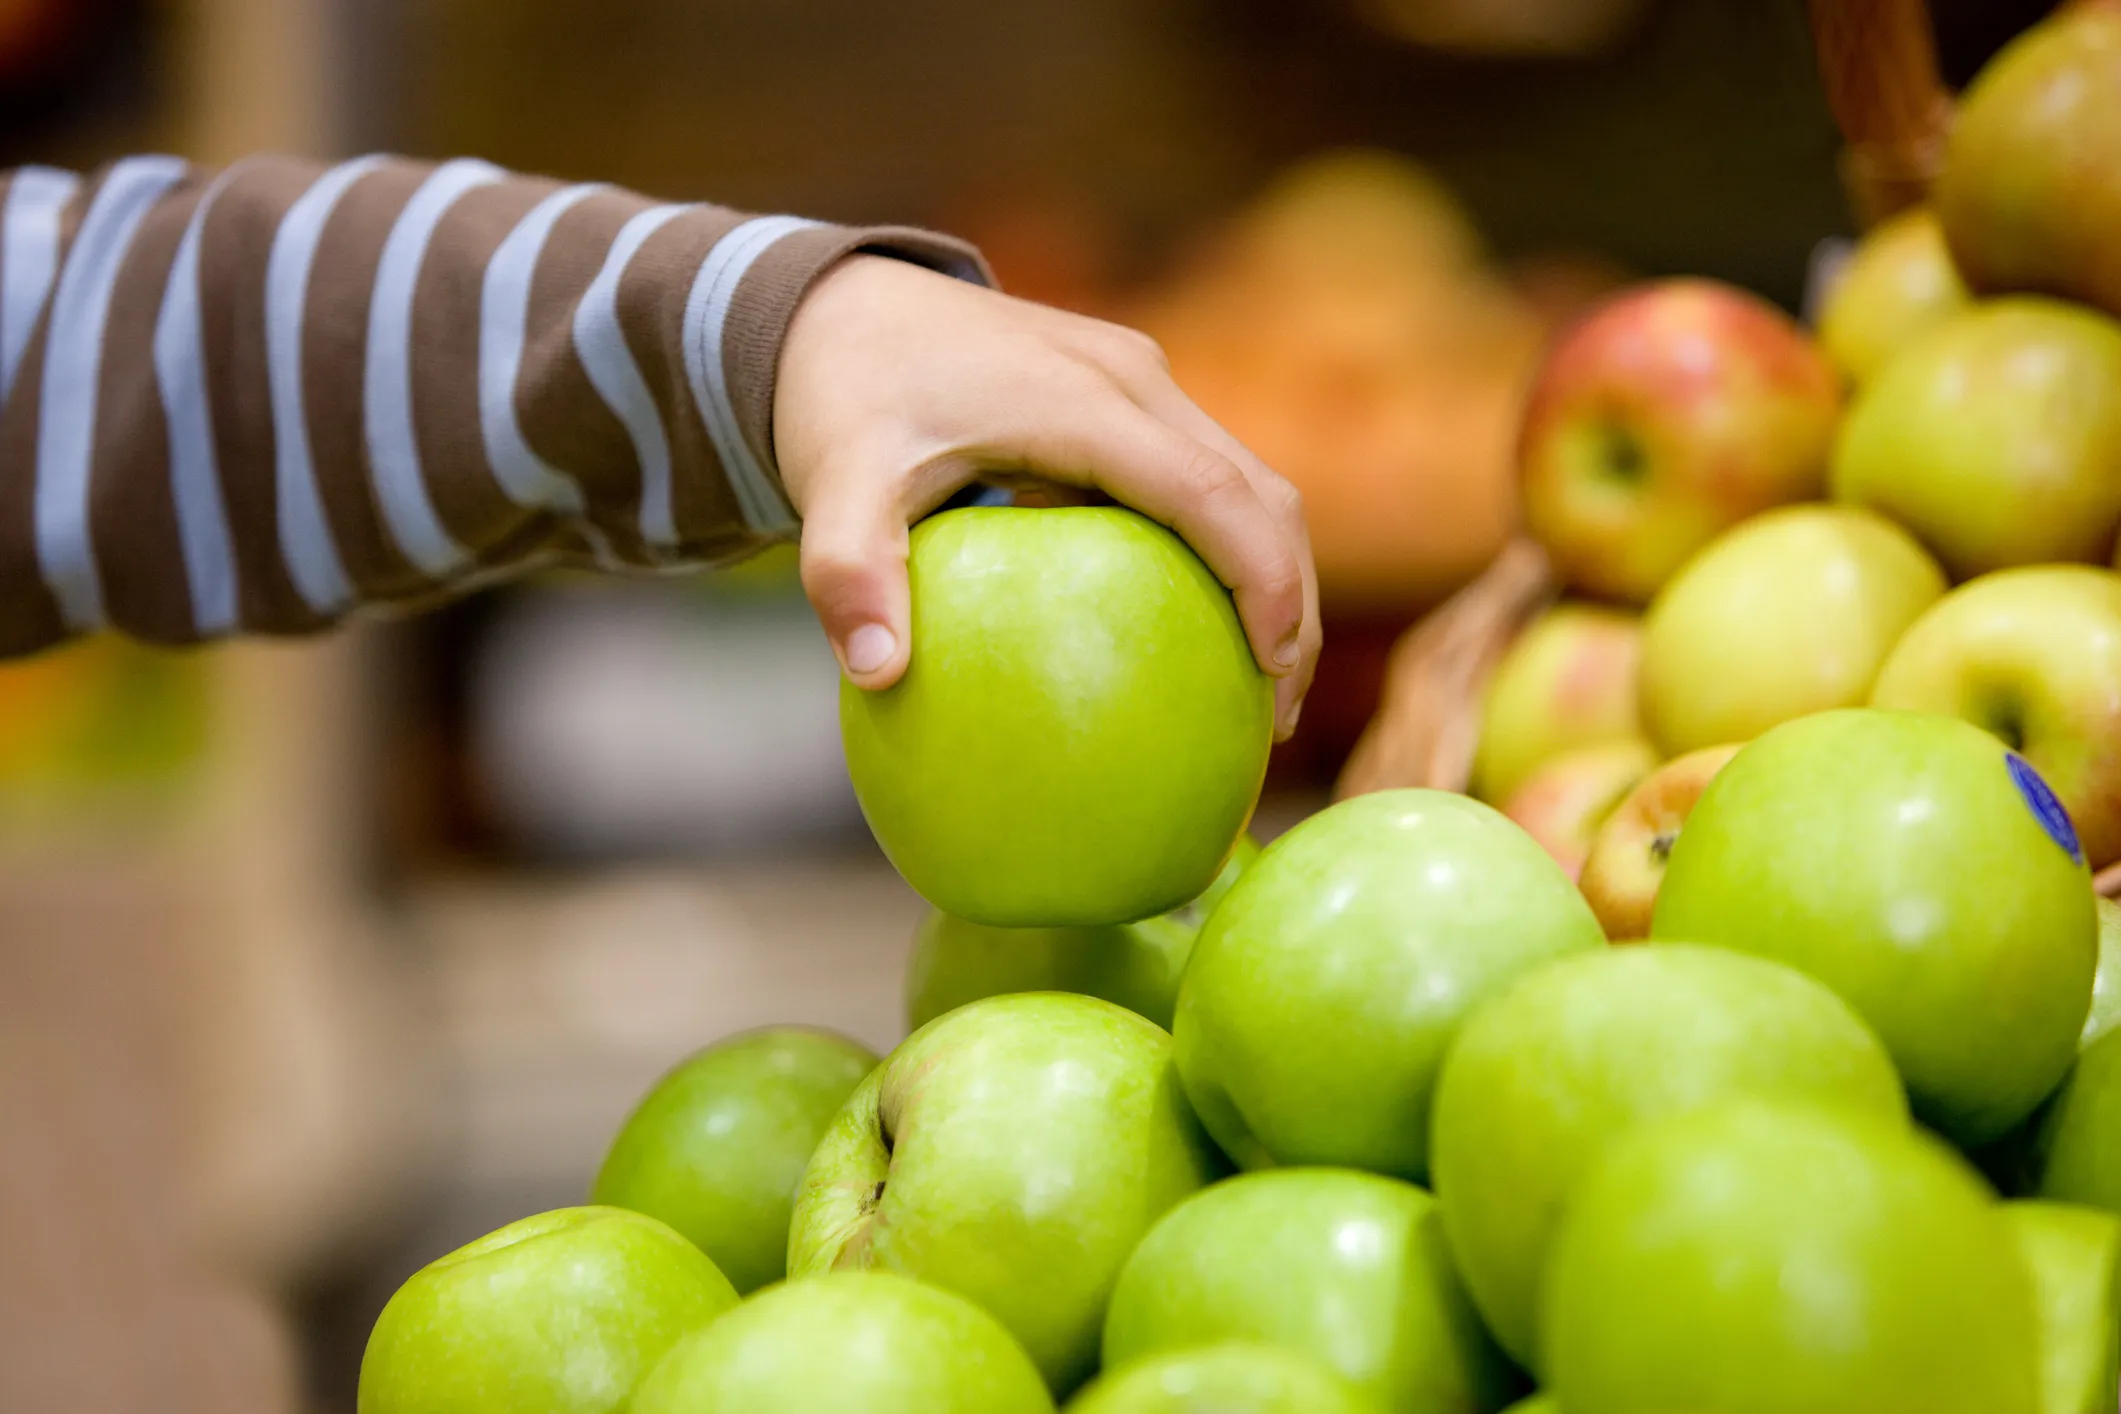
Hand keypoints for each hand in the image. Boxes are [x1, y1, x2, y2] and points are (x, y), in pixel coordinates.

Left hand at [775, 255, 1319, 738]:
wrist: (836, 306)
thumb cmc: (840, 395)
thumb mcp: (830, 480)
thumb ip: (847, 571)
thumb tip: (876, 673)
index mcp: (1083, 400)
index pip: (1211, 493)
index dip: (1263, 581)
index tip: (1272, 672)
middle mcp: (1132, 379)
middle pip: (1262, 490)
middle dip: (1291, 600)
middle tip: (1275, 715)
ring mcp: (1139, 381)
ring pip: (1250, 480)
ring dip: (1273, 575)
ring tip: (1260, 688)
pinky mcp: (1129, 395)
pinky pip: (1207, 476)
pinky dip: (1228, 551)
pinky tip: (1198, 631)